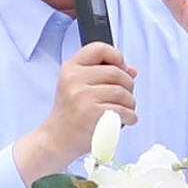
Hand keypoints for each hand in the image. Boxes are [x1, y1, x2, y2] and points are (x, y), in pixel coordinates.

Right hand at [18, 40, 137, 180]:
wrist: (57, 139)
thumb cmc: (71, 113)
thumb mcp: (78, 86)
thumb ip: (103, 74)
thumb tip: (131, 70)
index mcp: (70, 68)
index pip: (99, 48)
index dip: (116, 57)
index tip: (122, 68)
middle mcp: (74, 79)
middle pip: (116, 72)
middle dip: (128, 84)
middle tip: (126, 95)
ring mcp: (82, 96)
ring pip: (122, 92)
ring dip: (130, 102)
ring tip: (125, 109)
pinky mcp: (92, 114)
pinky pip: (123, 110)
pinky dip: (130, 116)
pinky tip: (126, 119)